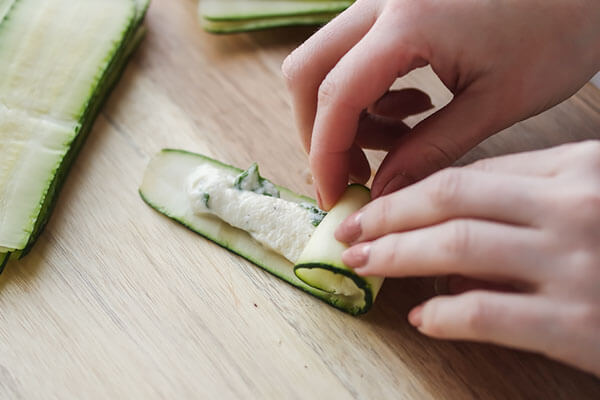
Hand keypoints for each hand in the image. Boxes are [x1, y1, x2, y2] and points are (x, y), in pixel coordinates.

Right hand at [282, 0, 599, 208]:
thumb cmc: (558, 30)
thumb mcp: (494, 103)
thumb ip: (429, 150)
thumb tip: (384, 192)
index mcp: (407, 23)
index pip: (336, 98)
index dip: (325, 156)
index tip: (334, 196)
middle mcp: (382, 1)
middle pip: (308, 71)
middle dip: (320, 131)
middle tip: (354, 171)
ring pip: (328, 61)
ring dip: (348, 113)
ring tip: (401, 137)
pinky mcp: (397, 5)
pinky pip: (355, 52)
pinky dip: (368, 91)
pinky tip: (414, 105)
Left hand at [334, 141, 599, 376]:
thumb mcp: (593, 201)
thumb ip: (533, 202)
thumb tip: (455, 220)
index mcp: (579, 169)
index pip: (474, 174)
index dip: (414, 189)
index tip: (379, 202)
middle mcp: (575, 206)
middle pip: (452, 199)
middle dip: (389, 214)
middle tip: (351, 228)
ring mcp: (576, 263)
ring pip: (457, 247)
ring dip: (398, 255)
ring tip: (364, 263)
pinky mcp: (580, 324)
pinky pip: (487, 313)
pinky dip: (445, 315)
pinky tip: (422, 318)